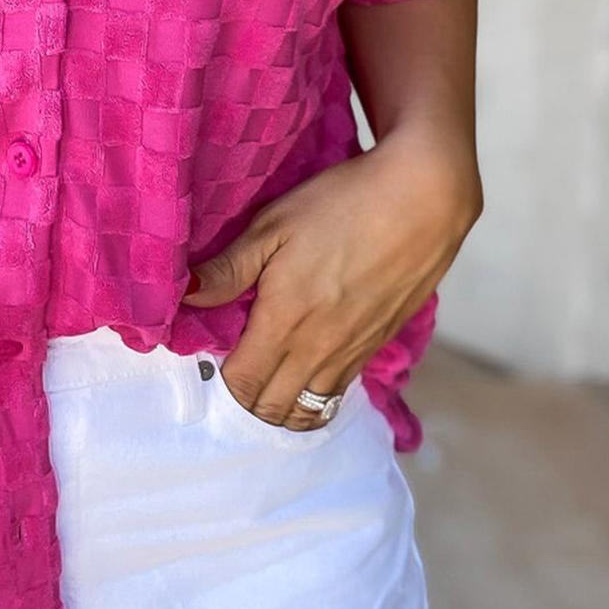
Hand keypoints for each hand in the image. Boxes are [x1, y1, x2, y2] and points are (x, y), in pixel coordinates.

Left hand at [182, 129, 481, 429]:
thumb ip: (230, 268)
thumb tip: (186, 295)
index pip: (242, 383)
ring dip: (284, 406)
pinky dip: (317, 394)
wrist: (422, 199)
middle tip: (235, 370)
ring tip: (268, 382)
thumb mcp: (274, 225)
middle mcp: (319, 349)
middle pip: (273, 407)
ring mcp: (353, 351)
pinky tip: (308, 371)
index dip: (219, 380)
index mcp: (285, 322)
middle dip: (247, 400)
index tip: (210, 357)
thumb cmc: (342, 204)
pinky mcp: (378, 344)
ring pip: (310, 409)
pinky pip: (340, 390)